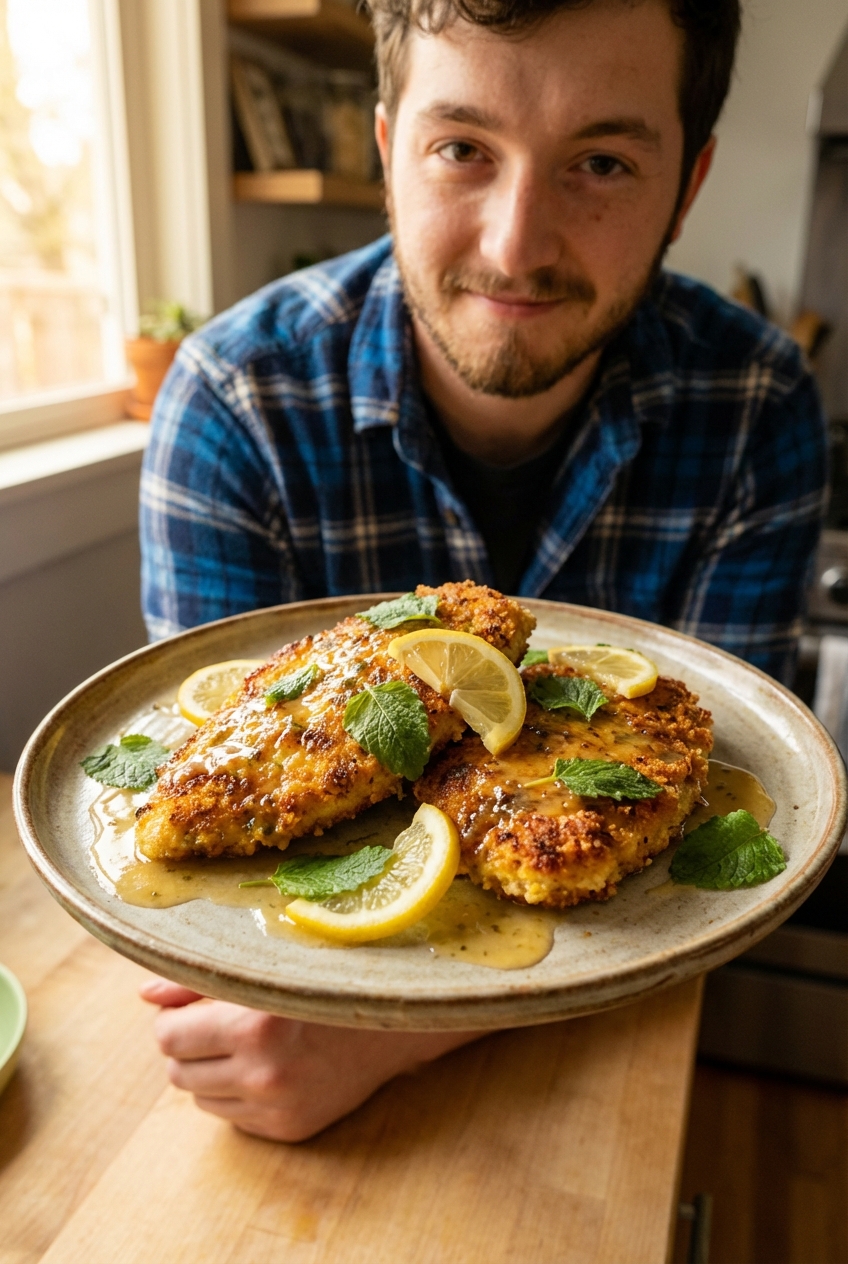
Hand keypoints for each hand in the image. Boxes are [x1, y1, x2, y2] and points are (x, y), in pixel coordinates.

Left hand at [140, 977, 481, 1141]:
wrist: (390, 1021)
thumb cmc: (321, 980)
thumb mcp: (263, 968)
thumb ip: (197, 981)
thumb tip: (144, 994)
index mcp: (254, 1021)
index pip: (168, 1037)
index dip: (172, 1021)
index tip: (190, 1009)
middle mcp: (264, 1070)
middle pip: (177, 1072)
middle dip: (187, 1048)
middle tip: (218, 1026)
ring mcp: (277, 1105)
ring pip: (200, 1098)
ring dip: (210, 1072)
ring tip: (245, 1046)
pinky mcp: (289, 1128)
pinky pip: (231, 1117)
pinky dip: (236, 1094)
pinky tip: (267, 1068)